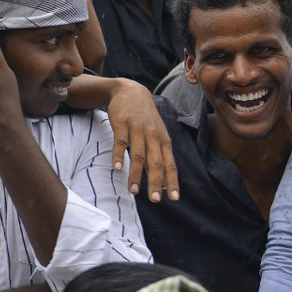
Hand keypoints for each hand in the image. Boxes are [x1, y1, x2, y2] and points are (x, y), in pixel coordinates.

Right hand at [105, 79, 179, 202]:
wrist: (131, 90)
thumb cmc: (145, 117)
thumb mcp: (157, 133)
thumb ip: (159, 154)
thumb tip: (163, 181)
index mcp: (163, 140)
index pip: (170, 164)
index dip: (172, 181)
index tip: (174, 198)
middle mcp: (153, 136)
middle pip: (156, 162)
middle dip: (156, 182)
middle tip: (155, 200)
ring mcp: (137, 129)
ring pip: (139, 155)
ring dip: (136, 174)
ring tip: (134, 191)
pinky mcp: (122, 123)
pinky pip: (121, 142)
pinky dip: (120, 155)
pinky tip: (117, 168)